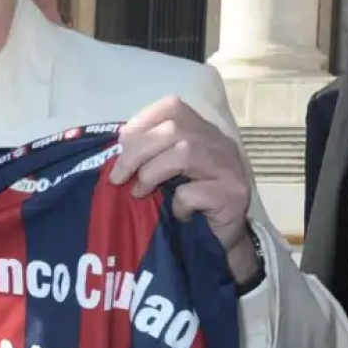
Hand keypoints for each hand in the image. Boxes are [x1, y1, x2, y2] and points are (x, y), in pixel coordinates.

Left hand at [109, 96, 259, 282]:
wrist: (215, 241)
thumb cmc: (184, 203)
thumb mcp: (162, 172)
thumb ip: (146, 154)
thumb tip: (113, 149)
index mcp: (200, 130)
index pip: (172, 106)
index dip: (141, 122)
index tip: (121, 145)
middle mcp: (218, 142)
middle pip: (174, 128)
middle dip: (136, 152)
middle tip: (119, 177)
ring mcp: (230, 167)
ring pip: (185, 152)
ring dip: (152, 173)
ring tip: (140, 193)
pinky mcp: (234, 194)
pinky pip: (195, 192)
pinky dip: (178, 203)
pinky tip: (179, 213)